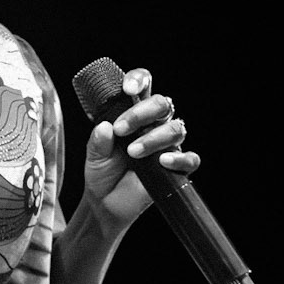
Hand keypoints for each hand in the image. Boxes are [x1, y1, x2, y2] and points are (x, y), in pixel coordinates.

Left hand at [82, 68, 200, 228]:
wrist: (106, 203)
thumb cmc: (102, 173)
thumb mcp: (94, 155)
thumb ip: (98, 141)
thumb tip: (105, 127)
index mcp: (134, 114)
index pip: (144, 86)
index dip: (139, 80)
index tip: (128, 90)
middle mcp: (154, 125)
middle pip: (162, 103)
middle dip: (142, 112)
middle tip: (121, 130)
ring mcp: (167, 145)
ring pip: (174, 128)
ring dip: (153, 138)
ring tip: (133, 152)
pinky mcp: (176, 168)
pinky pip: (190, 158)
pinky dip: (179, 158)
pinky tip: (162, 161)